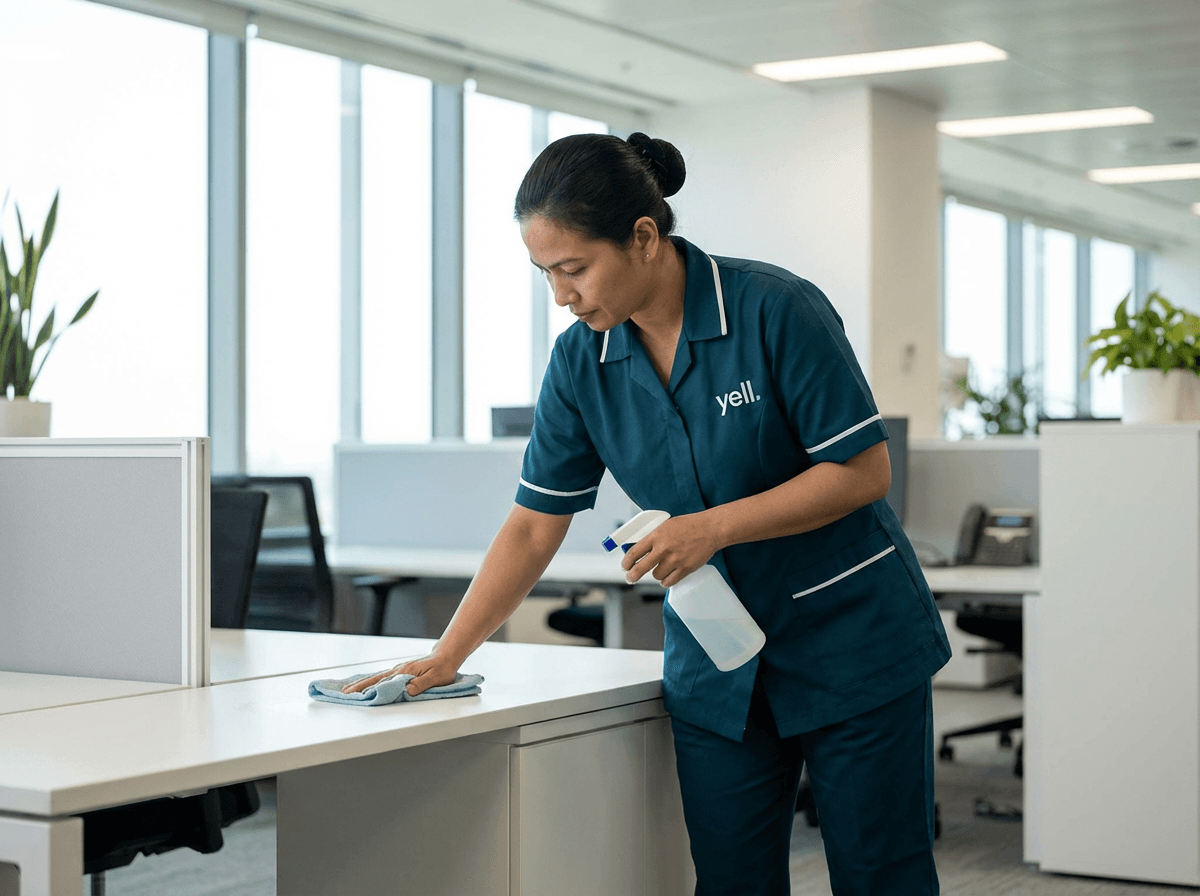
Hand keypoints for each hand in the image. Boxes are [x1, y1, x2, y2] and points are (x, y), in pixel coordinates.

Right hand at [341, 652, 461, 696]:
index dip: (369, 689)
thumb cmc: (442, 668)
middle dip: (359, 686)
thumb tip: (407, 690)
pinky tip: (366, 684)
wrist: (446, 657)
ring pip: (376, 677)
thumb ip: (421, 684)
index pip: (383, 682)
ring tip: (349, 690)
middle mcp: (398, 670)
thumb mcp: (435, 678)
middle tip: (344, 693)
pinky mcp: (400, 672)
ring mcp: (398, 670)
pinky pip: (382, 677)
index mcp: (404, 672)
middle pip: (375, 679)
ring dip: (362, 683)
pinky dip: (371, 681)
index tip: (356, 695)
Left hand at [621, 513, 720, 587]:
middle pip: (640, 568)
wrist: (710, 529)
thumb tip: (640, 550)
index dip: (626, 562)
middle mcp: (663, 548)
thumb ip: (653, 537)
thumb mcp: (666, 526)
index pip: (634, 552)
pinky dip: (666, 581)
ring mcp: (674, 560)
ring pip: (656, 575)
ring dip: (656, 574)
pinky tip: (667, 576)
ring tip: (661, 568)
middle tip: (630, 578)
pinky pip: (669, 581)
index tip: (625, 566)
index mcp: (656, 535)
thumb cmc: (689, 525)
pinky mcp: (685, 568)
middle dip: (632, 575)